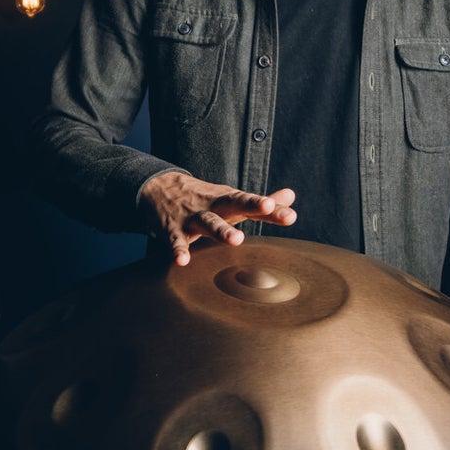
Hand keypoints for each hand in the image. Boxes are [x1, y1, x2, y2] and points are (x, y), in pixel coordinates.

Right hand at [137, 171, 297, 265]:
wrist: (158, 188)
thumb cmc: (204, 198)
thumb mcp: (230, 198)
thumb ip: (259, 202)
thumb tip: (291, 196)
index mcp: (229, 200)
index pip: (254, 203)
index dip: (272, 210)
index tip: (290, 216)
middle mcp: (213, 206)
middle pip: (234, 204)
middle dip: (251, 205)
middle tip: (268, 209)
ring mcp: (193, 217)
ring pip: (208, 222)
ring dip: (222, 230)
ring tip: (237, 240)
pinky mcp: (173, 229)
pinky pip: (176, 240)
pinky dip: (178, 250)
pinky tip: (182, 261)